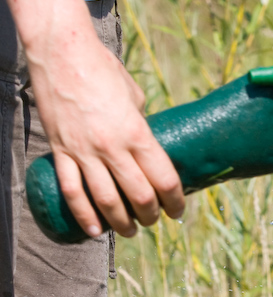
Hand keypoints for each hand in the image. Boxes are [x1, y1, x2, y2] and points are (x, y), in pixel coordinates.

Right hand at [9, 0, 184, 237]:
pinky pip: (72, 191)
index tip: (178, 211)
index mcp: (137, 134)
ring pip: (106, 201)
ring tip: (129, 232)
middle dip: (151, 216)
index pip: (164, 180)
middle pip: (139, 197)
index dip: (175, 202)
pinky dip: (83, 215)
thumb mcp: (135, 98)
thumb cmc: (104, 70)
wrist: (60, 53)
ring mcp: (84, 152)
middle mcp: (113, 148)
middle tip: (154, 221)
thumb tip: (148, 145)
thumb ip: (142, 125)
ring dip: (121, 223)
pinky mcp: (61, 152)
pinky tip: (94, 231)